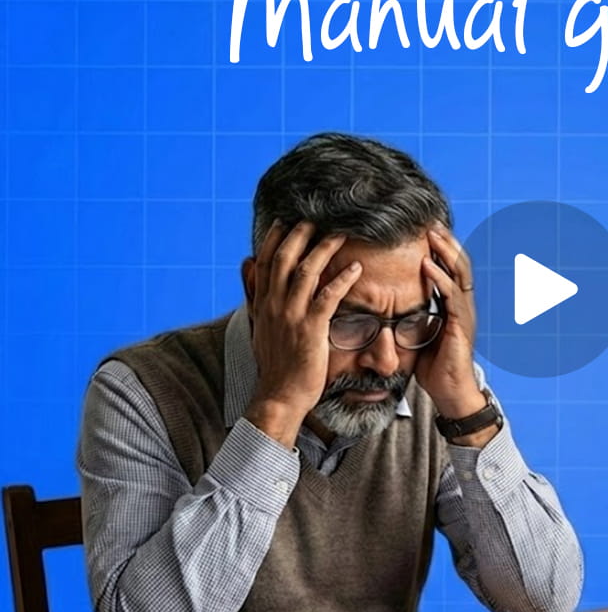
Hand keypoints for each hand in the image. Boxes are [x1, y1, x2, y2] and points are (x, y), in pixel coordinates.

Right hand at [244, 221, 362, 446]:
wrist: (279, 395)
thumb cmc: (276, 363)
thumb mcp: (260, 324)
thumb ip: (255, 293)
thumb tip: (246, 262)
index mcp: (263, 303)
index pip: (267, 261)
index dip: (276, 237)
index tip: (286, 219)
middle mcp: (274, 305)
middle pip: (285, 259)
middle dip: (300, 234)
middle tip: (316, 216)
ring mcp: (291, 316)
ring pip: (307, 271)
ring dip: (325, 249)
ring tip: (341, 233)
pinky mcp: (310, 329)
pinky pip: (328, 296)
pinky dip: (342, 279)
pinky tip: (356, 267)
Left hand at [415, 224, 486, 421]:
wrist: (451, 393)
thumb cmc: (434, 367)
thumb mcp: (420, 335)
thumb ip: (412, 316)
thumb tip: (389, 305)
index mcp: (453, 305)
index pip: (450, 267)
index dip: (441, 247)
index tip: (425, 227)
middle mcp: (463, 305)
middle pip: (459, 262)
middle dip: (446, 240)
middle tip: (430, 219)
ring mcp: (465, 313)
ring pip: (460, 273)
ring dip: (445, 251)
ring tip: (431, 233)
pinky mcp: (461, 325)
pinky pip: (452, 295)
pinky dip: (440, 278)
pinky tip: (427, 264)